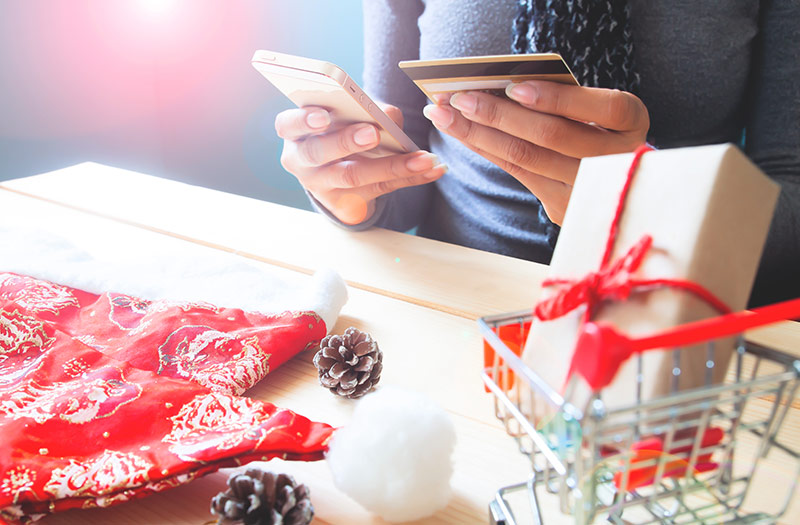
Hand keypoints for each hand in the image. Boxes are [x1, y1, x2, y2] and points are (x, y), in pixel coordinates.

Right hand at [275, 104, 445, 224]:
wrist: (339, 171)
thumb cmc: (339, 130)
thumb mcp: (345, 116)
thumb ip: (363, 109)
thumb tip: (390, 115)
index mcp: (295, 133)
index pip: (287, 124)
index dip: (303, 120)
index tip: (323, 116)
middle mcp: (302, 162)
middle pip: (320, 153)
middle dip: (347, 142)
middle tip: (372, 133)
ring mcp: (322, 187)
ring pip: (353, 176)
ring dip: (391, 166)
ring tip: (422, 159)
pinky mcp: (346, 204)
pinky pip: (380, 190)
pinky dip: (411, 178)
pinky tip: (434, 169)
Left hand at [422, 81, 648, 223]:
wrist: (621, 184)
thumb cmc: (600, 130)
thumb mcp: (598, 110)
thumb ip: (567, 99)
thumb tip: (501, 88)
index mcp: (633, 123)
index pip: (602, 108)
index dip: (557, 98)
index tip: (514, 88)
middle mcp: (617, 159)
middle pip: (551, 135)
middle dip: (498, 114)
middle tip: (457, 98)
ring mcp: (588, 189)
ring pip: (526, 157)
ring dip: (479, 134)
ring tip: (444, 115)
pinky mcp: (564, 208)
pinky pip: (517, 172)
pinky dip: (487, 150)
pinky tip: (463, 134)